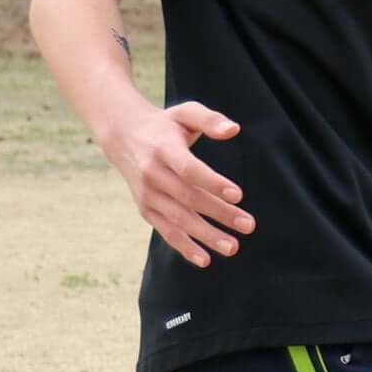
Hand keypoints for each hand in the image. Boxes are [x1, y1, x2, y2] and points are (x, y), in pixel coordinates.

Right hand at [102, 100, 253, 267]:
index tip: (238, 195)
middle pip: (189, 198)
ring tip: (233, 247)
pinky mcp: (146, 210)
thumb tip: (233, 130)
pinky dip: (184, 247)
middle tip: (248, 226)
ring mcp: (147, 195)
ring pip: (179, 220)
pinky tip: (205, 259)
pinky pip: (166, 232)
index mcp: (164, 149)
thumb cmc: (165, 125)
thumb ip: (209, 119)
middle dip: (219, 214)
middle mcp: (153, 175)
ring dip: (206, 236)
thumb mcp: (185, 112)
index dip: (213, 183)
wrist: (124, 137)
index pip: (190, 170)